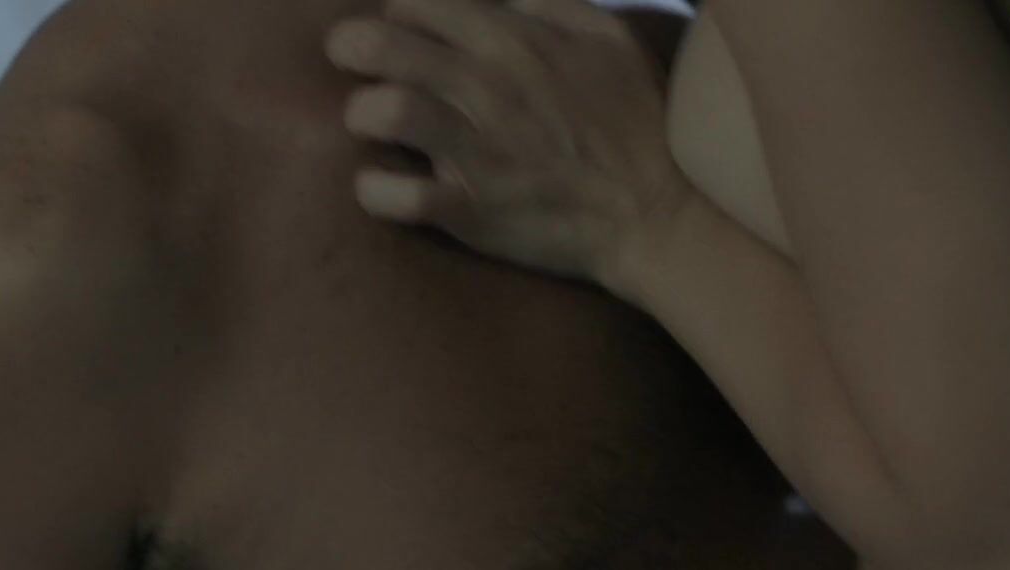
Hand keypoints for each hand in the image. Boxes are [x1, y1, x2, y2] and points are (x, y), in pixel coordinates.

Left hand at [326, 0, 695, 300]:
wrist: (659, 214)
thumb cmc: (635, 122)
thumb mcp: (608, 39)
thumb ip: (549, 7)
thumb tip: (501, 0)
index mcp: (514, 40)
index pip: (418, 2)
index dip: (395, 15)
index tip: (401, 36)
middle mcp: (489, 85)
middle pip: (381, 43)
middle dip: (350, 49)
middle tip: (356, 69)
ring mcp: (479, 149)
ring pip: (386, 110)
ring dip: (362, 115)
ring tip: (371, 126)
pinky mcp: (472, 209)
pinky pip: (399, 196)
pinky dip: (375, 191)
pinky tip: (379, 187)